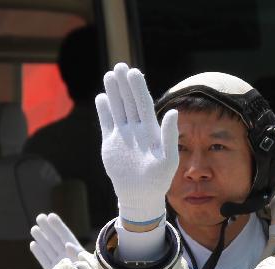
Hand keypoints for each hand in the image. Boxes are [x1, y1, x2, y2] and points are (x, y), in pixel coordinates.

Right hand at [29, 212, 85, 268]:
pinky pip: (45, 261)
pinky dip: (39, 253)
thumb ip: (77, 255)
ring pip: (49, 249)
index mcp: (77, 252)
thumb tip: (67, 244)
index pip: (66, 236)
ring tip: (34, 228)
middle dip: (48, 229)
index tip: (51, 216)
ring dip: (42, 239)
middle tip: (40, 217)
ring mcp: (60, 265)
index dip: (59, 227)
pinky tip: (33, 244)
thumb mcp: (88, 265)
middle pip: (56, 240)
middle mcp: (68, 257)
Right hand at [95, 63, 177, 226]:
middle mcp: (137, 129)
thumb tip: (173, 112)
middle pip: (130, 102)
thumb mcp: (169, 159)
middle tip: (120, 66)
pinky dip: (104, 111)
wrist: (140, 196)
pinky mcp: (111, 143)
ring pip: (118, 109)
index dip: (139, 89)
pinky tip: (102, 97)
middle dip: (125, 85)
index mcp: (151, 131)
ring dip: (114, 93)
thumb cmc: (159, 180)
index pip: (144, 104)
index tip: (134, 73)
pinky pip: (107, 123)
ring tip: (110, 75)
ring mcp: (123, 135)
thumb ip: (170, 135)